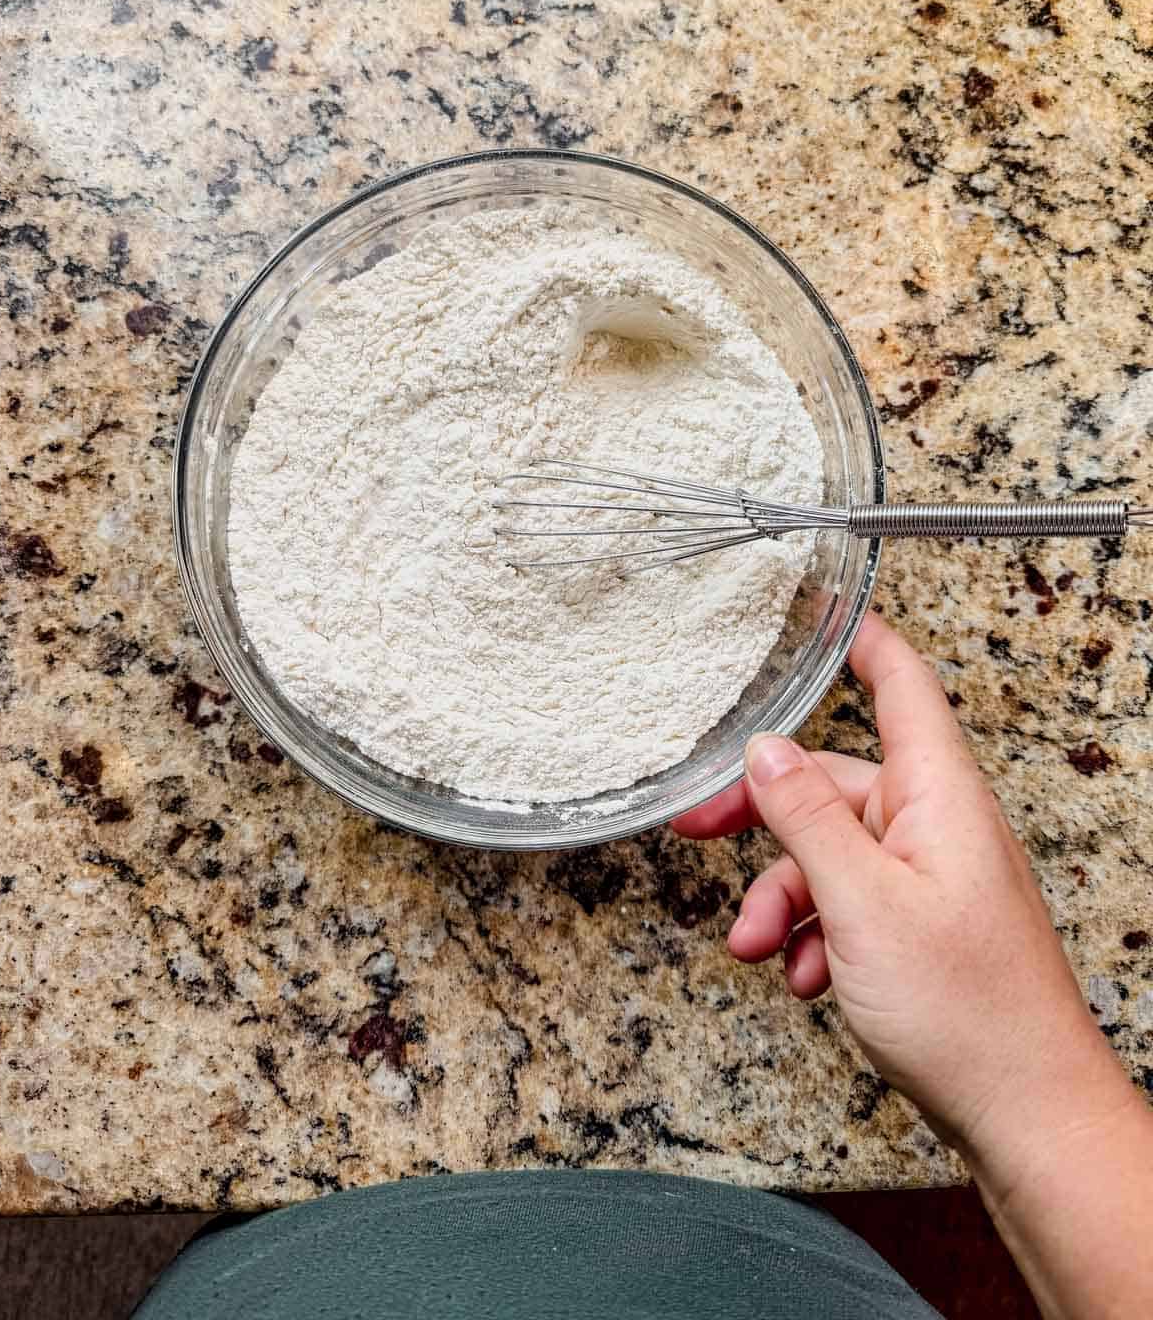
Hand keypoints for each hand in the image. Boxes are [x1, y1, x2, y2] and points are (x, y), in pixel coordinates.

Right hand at [673, 611, 1130, 1166]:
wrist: (1025, 1114)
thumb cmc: (969, 1014)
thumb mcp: (861, 903)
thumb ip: (806, 819)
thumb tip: (765, 751)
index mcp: (938, 796)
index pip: (901, 685)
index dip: (859, 639)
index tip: (817, 609)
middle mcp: (937, 826)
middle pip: (836, 783)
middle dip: (765, 818)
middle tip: (698, 829)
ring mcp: (931, 878)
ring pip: (832, 854)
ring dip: (783, 896)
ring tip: (762, 946)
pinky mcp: (923, 927)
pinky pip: (849, 902)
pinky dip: (814, 933)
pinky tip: (806, 976)